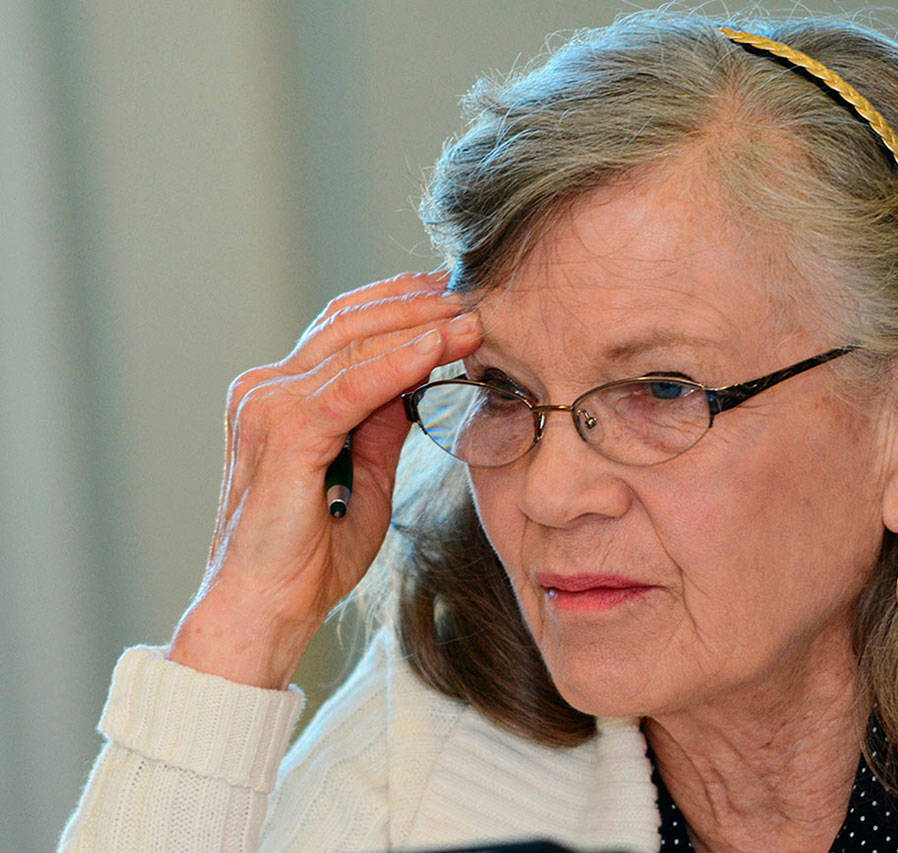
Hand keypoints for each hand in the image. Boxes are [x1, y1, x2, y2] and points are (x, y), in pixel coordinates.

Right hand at [168, 272, 479, 687]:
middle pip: (349, 323)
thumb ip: (382, 424)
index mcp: (280, 396)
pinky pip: (353, 388)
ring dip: (420, 327)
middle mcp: (266, 389)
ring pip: (354, 345)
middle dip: (417, 304)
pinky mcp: (283, 433)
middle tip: (474, 291)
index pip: (343, 328)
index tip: (454, 296)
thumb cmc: (312, 553)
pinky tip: (439, 347)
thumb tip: (420, 380)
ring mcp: (268, 406)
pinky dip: (400, 363)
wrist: (265, 609)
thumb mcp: (365, 475)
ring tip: (472, 317)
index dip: (400, 305)